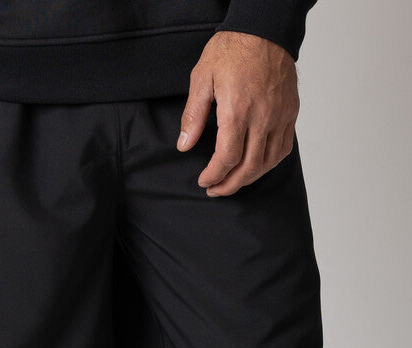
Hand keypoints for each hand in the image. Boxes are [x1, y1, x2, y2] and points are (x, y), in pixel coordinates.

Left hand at [178, 31, 299, 196]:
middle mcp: (262, 117)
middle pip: (249, 167)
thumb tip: (184, 146)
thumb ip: (193, 116)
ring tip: (232, 182)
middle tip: (215, 190)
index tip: (204, 181)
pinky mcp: (290, 112)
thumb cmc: (232, 50)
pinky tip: (255, 167)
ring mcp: (280, 116)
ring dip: (249, 178)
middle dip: (230, 185)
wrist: (264, 28)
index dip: (214, 175)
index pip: (227, 157)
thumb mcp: (202, 79)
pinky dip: (269, 164)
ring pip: (268, 162)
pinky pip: (283, 148)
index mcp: (238, 110)